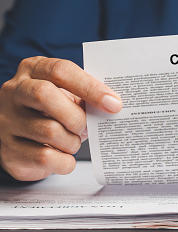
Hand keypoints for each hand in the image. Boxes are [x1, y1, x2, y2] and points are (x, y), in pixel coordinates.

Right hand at [0, 56, 121, 180]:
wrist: (25, 142)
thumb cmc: (54, 113)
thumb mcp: (68, 97)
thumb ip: (85, 97)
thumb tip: (112, 105)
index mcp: (33, 70)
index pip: (61, 71)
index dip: (90, 87)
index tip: (114, 104)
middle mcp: (14, 91)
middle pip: (45, 95)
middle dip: (76, 116)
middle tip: (87, 127)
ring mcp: (7, 120)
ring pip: (49, 130)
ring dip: (72, 141)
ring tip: (73, 141)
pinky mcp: (8, 150)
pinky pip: (45, 158)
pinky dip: (64, 161)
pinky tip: (64, 157)